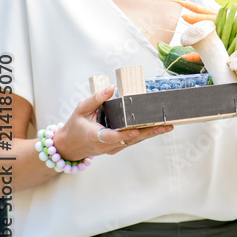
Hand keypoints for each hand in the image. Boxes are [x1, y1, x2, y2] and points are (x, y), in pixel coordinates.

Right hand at [55, 86, 173, 159]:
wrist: (69, 146)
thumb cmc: (75, 126)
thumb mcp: (80, 109)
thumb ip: (95, 99)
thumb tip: (111, 88)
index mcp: (94, 135)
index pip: (109, 137)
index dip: (123, 135)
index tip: (135, 132)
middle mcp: (105, 145)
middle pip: (128, 140)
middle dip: (147, 133)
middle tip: (164, 126)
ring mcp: (111, 148)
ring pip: (133, 142)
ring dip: (150, 134)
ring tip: (166, 126)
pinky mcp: (116, 148)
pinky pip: (132, 142)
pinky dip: (144, 135)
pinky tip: (157, 128)